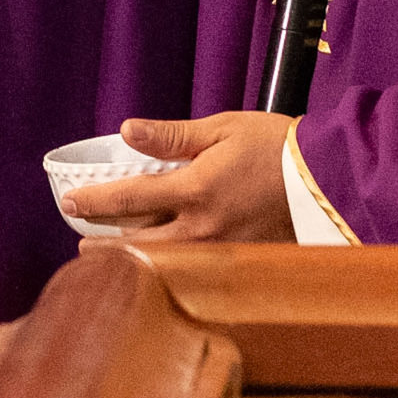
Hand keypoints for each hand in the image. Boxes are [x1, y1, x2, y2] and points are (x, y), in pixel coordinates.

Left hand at [60, 111, 296, 245]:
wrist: (327, 178)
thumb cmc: (276, 147)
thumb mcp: (220, 129)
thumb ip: (170, 136)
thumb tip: (126, 131)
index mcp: (195, 190)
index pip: (129, 198)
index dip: (94, 201)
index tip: (70, 201)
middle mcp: (203, 228)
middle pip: (138, 243)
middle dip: (105, 244)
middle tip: (81, 243)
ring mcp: (220, 252)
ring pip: (162, 262)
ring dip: (133, 259)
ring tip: (113, 256)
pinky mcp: (237, 263)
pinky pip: (191, 268)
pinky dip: (168, 265)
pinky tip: (159, 262)